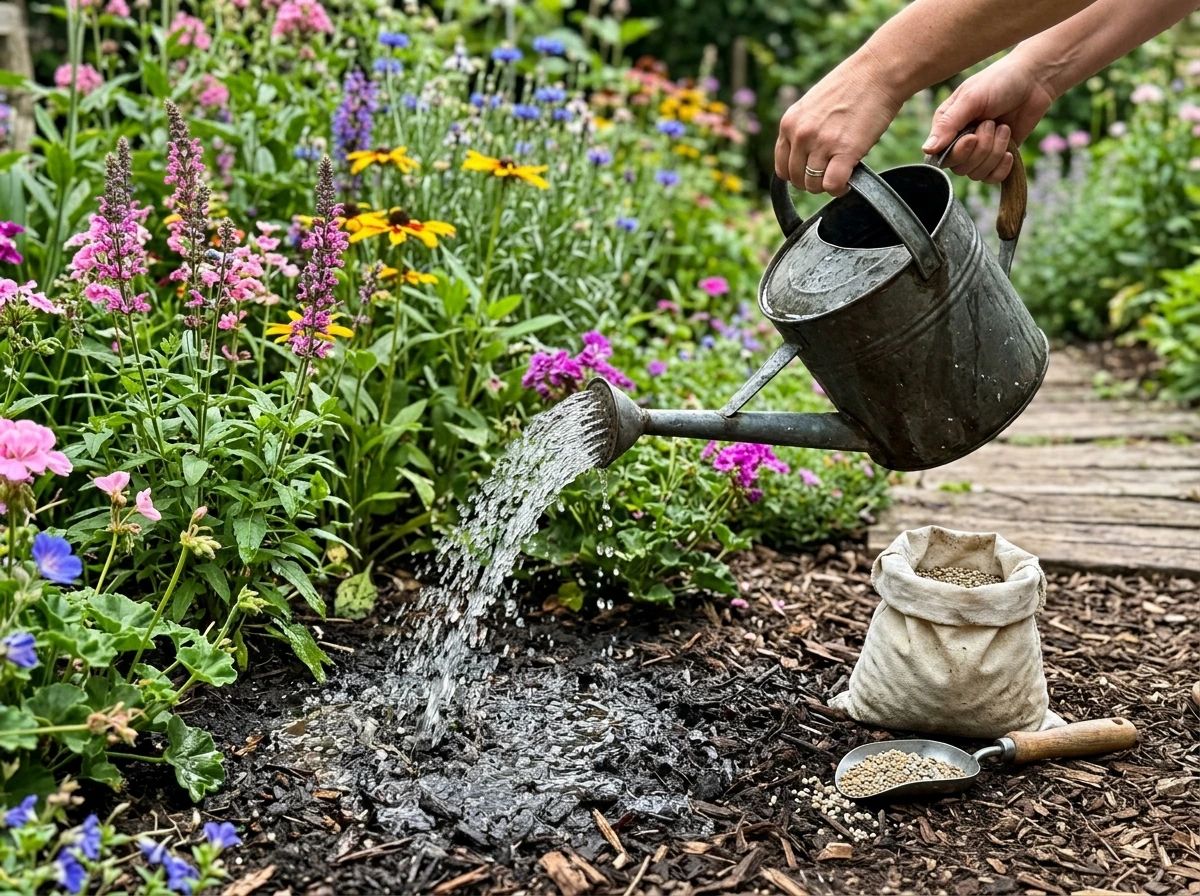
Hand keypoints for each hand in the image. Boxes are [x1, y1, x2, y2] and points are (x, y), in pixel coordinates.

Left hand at [775, 50, 906, 196]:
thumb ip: (803, 130)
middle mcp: (801, 135)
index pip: (782, 166)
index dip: (797, 174)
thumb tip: (805, 159)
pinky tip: (848, 182)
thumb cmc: (851, 87)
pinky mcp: (845, 151)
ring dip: (826, 186)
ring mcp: (821, 143)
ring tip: (841, 176)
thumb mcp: (812, 106)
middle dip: (813, 181)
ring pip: (813, 185)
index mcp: (789, 123)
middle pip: (797, 179)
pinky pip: (832, 185)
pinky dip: (839, 189)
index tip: (812, 172)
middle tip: (830, 173)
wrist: (878, 72)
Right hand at [924, 51, 1056, 182]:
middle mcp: (959, 142)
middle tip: (992, 123)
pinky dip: (1002, 168)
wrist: (1034, 80)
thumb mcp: (971, 99)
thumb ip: (948, 124)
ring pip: (977, 174)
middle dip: (982, 149)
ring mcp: (979, 151)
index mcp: (946, 127)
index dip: (958, 152)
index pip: (941, 156)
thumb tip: (927, 149)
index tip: (973, 137)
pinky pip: (992, 178)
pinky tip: (1009, 152)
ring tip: (1004, 128)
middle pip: (960, 168)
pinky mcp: (997, 157)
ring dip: (994, 152)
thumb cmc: (999, 82)